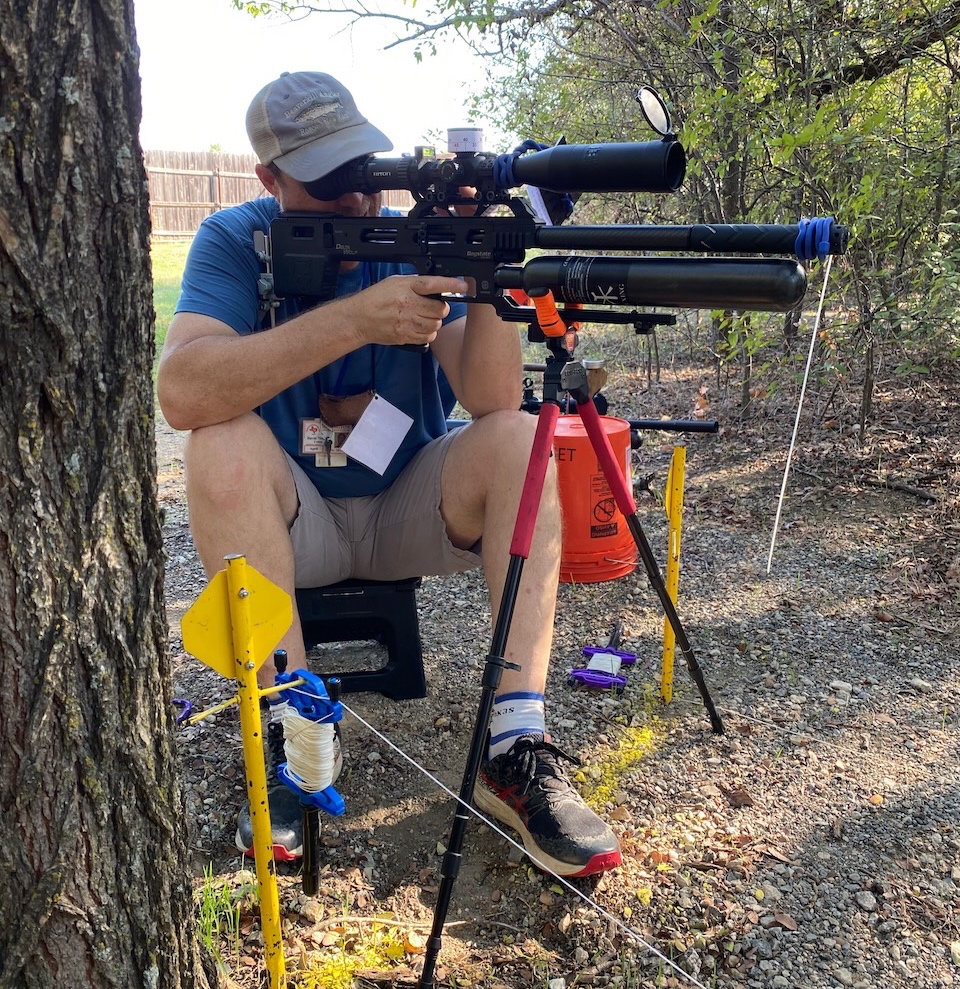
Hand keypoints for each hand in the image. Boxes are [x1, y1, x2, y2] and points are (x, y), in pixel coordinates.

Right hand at [344, 274, 468, 347]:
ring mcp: (407, 322)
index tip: (463, 286)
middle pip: (440, 309)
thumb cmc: (376, 299)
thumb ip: (415, 284)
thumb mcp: (395, 282)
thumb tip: (436, 286)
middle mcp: (408, 304)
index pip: (433, 284)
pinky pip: (428, 336)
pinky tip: (419, 327)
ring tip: (423, 317)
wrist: (359, 319)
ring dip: (434, 321)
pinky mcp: (406, 336)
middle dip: (440, 308)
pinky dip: (428, 332)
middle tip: (432, 307)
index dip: (451, 285)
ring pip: (436, 324)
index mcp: (406, 287)